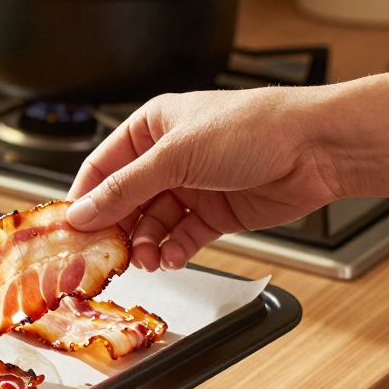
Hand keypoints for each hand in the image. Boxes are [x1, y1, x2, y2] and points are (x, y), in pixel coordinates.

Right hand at [66, 87, 344, 269]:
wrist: (317, 148)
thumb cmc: (253, 128)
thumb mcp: (175, 156)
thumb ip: (125, 189)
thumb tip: (82, 212)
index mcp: (152, 128)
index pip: (102, 168)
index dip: (85, 199)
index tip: (70, 230)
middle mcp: (168, 157)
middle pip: (125, 201)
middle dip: (117, 229)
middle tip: (106, 256)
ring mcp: (193, 186)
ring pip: (152, 224)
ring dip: (146, 245)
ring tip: (146, 260)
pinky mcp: (216, 213)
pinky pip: (182, 237)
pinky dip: (174, 251)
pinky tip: (172, 258)